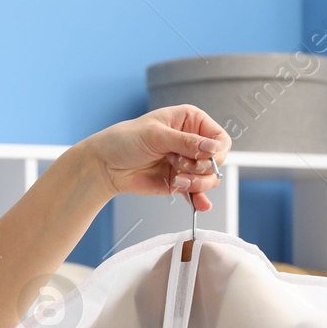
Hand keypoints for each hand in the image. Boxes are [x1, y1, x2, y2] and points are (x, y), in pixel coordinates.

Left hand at [79, 105, 231, 210]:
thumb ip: (186, 142)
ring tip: (177, 180)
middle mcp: (193, 142)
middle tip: (179, 166)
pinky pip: (196, 193)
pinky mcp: (179, 182)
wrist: (107, 165)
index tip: (203, 156)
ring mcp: (187, 164)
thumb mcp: (156, 135)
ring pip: (209, 179)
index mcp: (191, 122)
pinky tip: (200, 205)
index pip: (220, 138)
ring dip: (196, 183)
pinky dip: (198, 200)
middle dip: (202, 168)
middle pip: (217, 161)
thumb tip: (212, 148)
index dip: (216, 150)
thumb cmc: (126, 140)